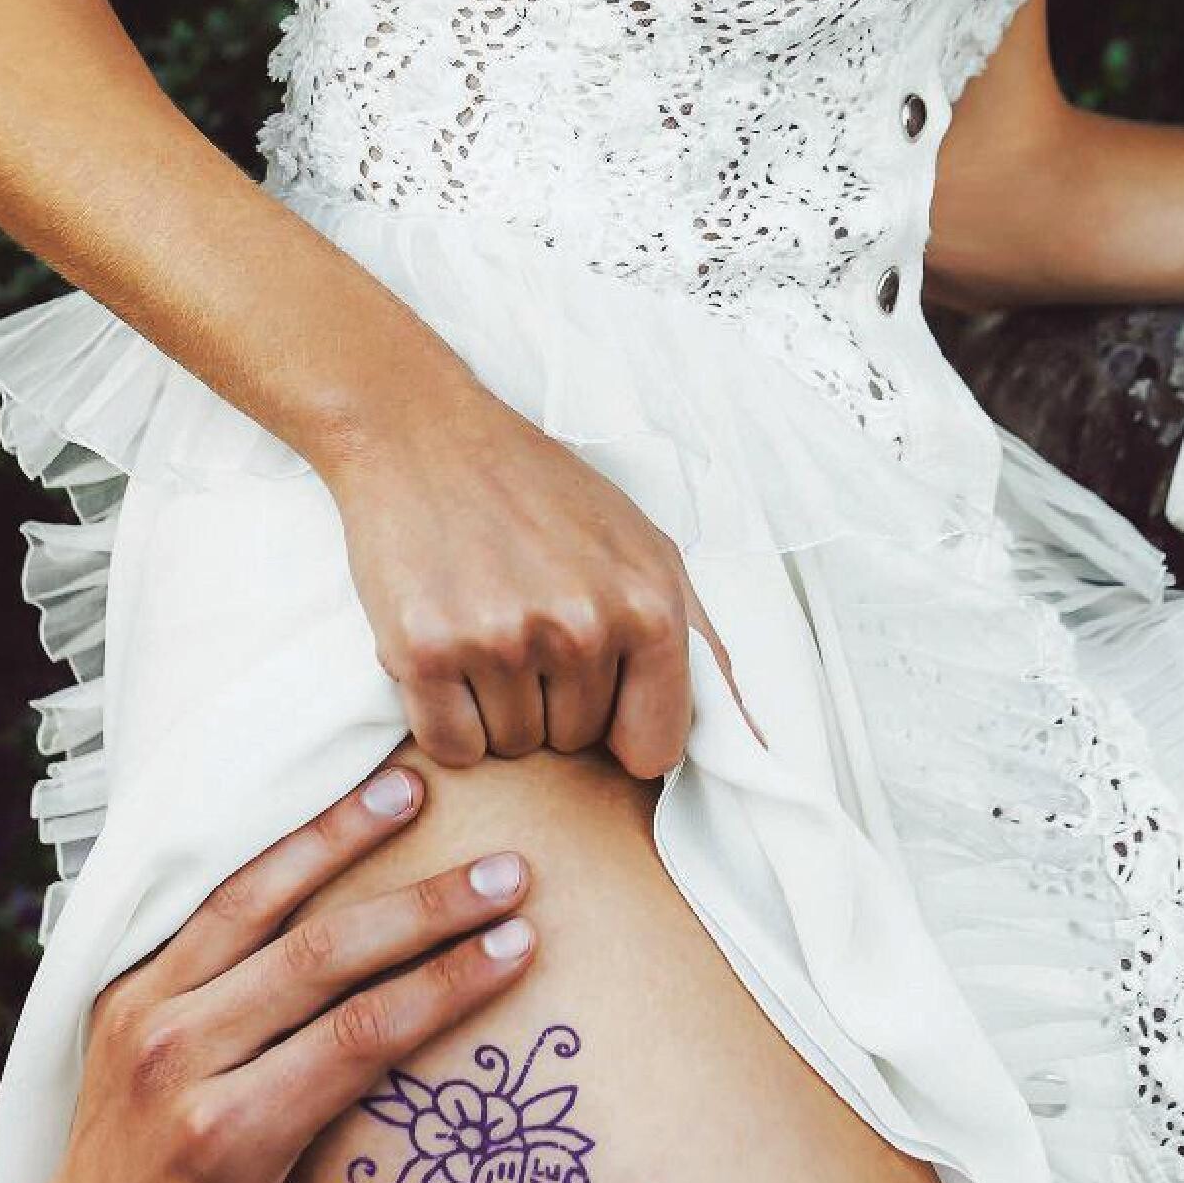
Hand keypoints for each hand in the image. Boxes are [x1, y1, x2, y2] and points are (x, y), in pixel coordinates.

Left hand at [0, 757, 540, 1182]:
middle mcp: (179, 1063)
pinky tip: (338, 806)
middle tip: (509, 870)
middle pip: (319, 954)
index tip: (521, 944)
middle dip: (424, 906)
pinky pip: (212, 904)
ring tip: (415, 786)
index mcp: (227, 1142)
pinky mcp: (127, 991)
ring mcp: (144, 1016)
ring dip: (340, 839)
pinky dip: (279, 851)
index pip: (357, 1037)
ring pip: (256, 901)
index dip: (445, 986)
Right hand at [318, 380, 765, 778]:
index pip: (653, 747)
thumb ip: (704, 647)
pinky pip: (452, 747)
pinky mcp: (425, 650)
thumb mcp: (647, 548)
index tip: (595, 682)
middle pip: (576, 743)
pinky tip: (447, 650)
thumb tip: (758, 746)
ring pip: (513, 748)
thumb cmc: (543, 493)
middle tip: (526, 621)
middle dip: (553, 700)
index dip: (620, 724)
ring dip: (498, 706)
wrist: (425, 434)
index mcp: (647, 605)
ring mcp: (500, 639)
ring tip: (487, 623)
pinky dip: (447, 718)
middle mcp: (580, 626)